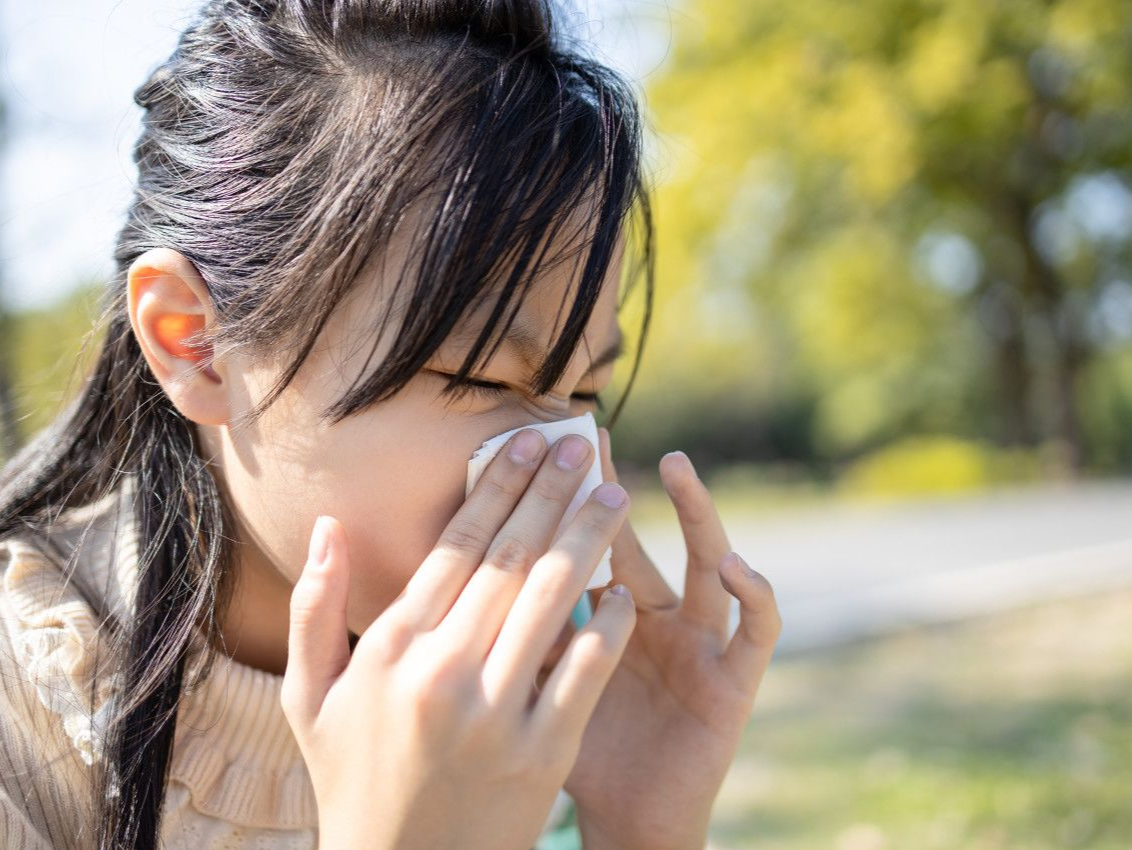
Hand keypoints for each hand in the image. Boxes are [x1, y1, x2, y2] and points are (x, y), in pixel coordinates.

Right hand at [281, 428, 637, 849]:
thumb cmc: (353, 779)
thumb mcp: (310, 698)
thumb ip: (315, 608)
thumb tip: (329, 525)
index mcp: (391, 649)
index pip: (457, 545)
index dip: (498, 484)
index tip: (527, 442)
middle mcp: (443, 671)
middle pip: (510, 558)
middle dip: (551, 493)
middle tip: (581, 447)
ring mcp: (495, 712)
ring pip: (551, 601)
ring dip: (588, 539)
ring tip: (614, 495)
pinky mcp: (542, 752)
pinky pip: (584, 671)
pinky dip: (606, 625)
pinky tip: (623, 588)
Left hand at [560, 427, 781, 849]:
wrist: (622, 816)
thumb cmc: (574, 750)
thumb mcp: (543, 683)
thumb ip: (522, 629)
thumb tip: (464, 571)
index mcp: (607, 614)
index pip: (585, 542)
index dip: (567, 499)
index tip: (542, 450)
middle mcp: (656, 616)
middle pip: (637, 540)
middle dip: (617, 489)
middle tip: (598, 439)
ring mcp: (700, 642)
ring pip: (709, 563)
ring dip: (699, 513)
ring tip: (678, 468)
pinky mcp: (736, 678)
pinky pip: (757, 629)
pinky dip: (756, 595)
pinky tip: (739, 567)